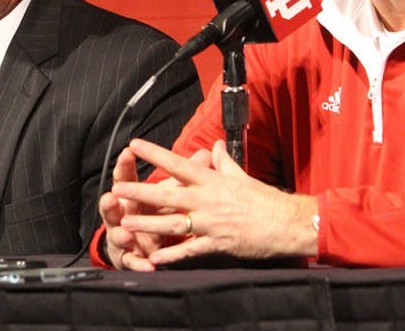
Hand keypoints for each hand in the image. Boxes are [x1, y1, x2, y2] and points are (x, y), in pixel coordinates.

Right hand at [99, 144, 212, 270]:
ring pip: (119, 235)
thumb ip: (182, 173)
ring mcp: (124, 237)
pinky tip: (148, 265)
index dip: (126, 164)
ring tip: (124, 232)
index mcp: (131, 196)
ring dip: (121, 234)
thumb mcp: (167, 191)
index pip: (126, 177)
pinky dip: (140, 263)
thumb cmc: (152, 210)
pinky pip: (134, 261)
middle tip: (111, 196)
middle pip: (115, 206)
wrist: (138, 243)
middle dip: (112, 202)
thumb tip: (207, 152)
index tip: (128, 152)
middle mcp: (123, 215)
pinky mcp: (131, 257)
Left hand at [111, 138, 318, 266]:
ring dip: (148, 224)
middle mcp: (208, 200)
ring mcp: (211, 223)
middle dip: (141, 192)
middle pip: (169, 194)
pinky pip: (191, 250)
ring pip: (174, 223)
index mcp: (213, 180)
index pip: (179, 164)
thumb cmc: (264, 198)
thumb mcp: (241, 175)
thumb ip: (223, 161)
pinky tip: (154, 258)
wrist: (286, 222)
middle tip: (118, 188)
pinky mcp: (217, 243)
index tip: (135, 145)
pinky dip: (173, 255)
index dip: (156, 154)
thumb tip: (214, 145)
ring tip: (126, 224)